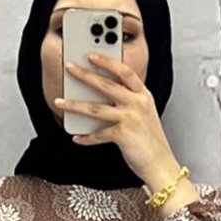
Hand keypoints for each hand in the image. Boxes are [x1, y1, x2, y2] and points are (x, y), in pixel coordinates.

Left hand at [55, 52, 181, 189]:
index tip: (92, 55)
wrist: (161, 164)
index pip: (125, 72)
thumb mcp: (144, 114)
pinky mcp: (123, 136)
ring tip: (59, 102)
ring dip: (74, 105)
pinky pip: (98, 135)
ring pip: (96, 108)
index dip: (108, 62)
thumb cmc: (150, 141)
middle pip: (106, 85)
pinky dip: (86, 138)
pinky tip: (76, 137)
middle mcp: (138, 104)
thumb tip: (98, 96)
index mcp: (143, 96)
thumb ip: (127, 102)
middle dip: (85, 74)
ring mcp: (131, 119)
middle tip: (69, 67)